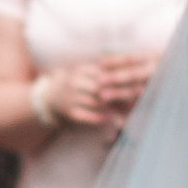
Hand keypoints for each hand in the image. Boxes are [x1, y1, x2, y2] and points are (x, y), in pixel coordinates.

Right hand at [40, 55, 154, 131]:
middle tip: (138, 95)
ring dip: (113, 107)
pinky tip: (110, 118)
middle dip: (120, 92)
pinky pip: (86, 116)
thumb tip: (129, 76)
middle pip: (101, 87)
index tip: (137, 79)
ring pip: (96, 102)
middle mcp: (74, 82)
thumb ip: (104, 73)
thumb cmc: (76, 83)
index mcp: (81, 69)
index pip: (104, 72)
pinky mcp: (69, 112)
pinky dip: (99, 117)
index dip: (121, 76)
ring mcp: (70, 97)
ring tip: (129, 108)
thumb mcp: (86, 73)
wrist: (50, 96)